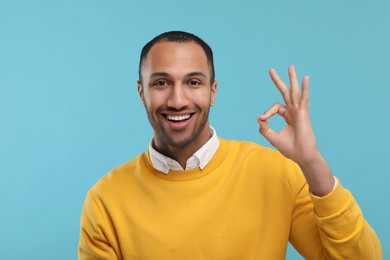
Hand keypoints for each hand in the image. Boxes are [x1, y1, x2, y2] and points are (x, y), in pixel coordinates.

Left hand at [257, 66, 333, 195]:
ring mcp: (299, 112)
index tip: (263, 119)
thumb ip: (265, 128)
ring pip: (294, 92)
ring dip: (292, 79)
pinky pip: (304, 99)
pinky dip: (304, 88)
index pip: (275, 108)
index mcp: (288, 116)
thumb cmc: (291, 148)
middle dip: (278, 81)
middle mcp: (294, 112)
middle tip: (271, 70)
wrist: (302, 156)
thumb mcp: (273, 137)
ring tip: (290, 67)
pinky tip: (305, 78)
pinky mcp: (303, 114)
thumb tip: (259, 117)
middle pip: (286, 93)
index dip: (267, 112)